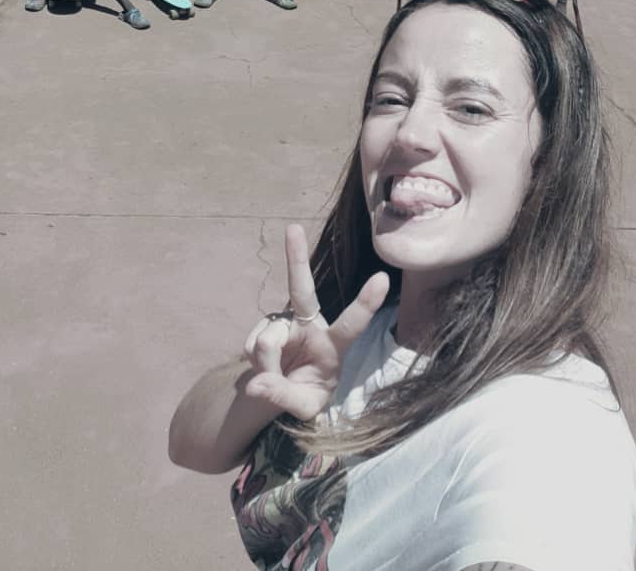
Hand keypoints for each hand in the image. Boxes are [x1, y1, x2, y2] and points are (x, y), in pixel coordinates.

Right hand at [243, 225, 389, 421]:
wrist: (284, 390)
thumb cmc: (307, 393)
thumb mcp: (303, 406)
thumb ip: (283, 396)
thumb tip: (254, 385)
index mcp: (334, 345)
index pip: (352, 324)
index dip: (366, 302)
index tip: (382, 278)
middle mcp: (310, 324)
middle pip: (302, 289)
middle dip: (295, 258)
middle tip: (292, 228)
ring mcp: (284, 322)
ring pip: (268, 339)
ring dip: (266, 364)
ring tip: (275, 378)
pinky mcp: (265, 325)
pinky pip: (252, 343)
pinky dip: (255, 362)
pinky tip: (264, 366)